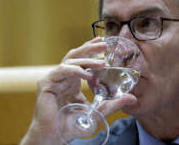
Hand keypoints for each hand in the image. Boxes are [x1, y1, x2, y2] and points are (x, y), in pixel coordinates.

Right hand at [20, 37, 136, 144]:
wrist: (55, 135)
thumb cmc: (72, 124)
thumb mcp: (97, 110)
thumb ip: (113, 103)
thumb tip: (132, 98)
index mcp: (72, 79)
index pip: (81, 58)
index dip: (91, 50)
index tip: (103, 43)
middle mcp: (62, 76)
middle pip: (76, 55)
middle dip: (90, 48)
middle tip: (103, 44)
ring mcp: (54, 78)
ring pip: (70, 60)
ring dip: (86, 59)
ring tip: (101, 62)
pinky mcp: (46, 83)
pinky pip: (62, 70)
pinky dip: (76, 70)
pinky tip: (88, 75)